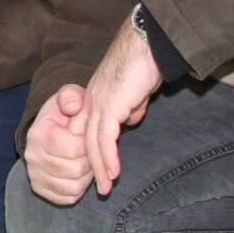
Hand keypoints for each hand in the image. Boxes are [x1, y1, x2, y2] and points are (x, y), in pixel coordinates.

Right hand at [24, 85, 91, 204]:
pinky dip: (80, 188)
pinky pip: (69, 197)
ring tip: (87, 160)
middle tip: (91, 150)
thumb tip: (74, 107)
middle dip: (90, 160)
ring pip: (75, 186)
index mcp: (38, 134)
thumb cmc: (63, 114)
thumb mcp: (68, 97)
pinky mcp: (40, 189)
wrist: (48, 130)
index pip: (73, 148)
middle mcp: (32, 156)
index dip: (88, 143)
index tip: (89, 134)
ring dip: (88, 175)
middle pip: (76, 169)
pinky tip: (80, 173)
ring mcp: (35, 175)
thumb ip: (72, 96)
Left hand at [82, 20, 161, 197]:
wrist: (148, 43)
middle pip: (85, 139)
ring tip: (105, 189)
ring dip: (99, 168)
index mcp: (94, 96)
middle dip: (91, 165)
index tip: (99, 171)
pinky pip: (105, 138)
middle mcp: (91, 100)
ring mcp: (98, 102)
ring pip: (92, 142)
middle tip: (98, 187)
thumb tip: (130, 121)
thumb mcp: (135, 91)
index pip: (87, 128)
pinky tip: (113, 173)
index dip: (91, 151)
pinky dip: (108, 158)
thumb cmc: (145, 62)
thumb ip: (130, 106)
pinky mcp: (110, 105)